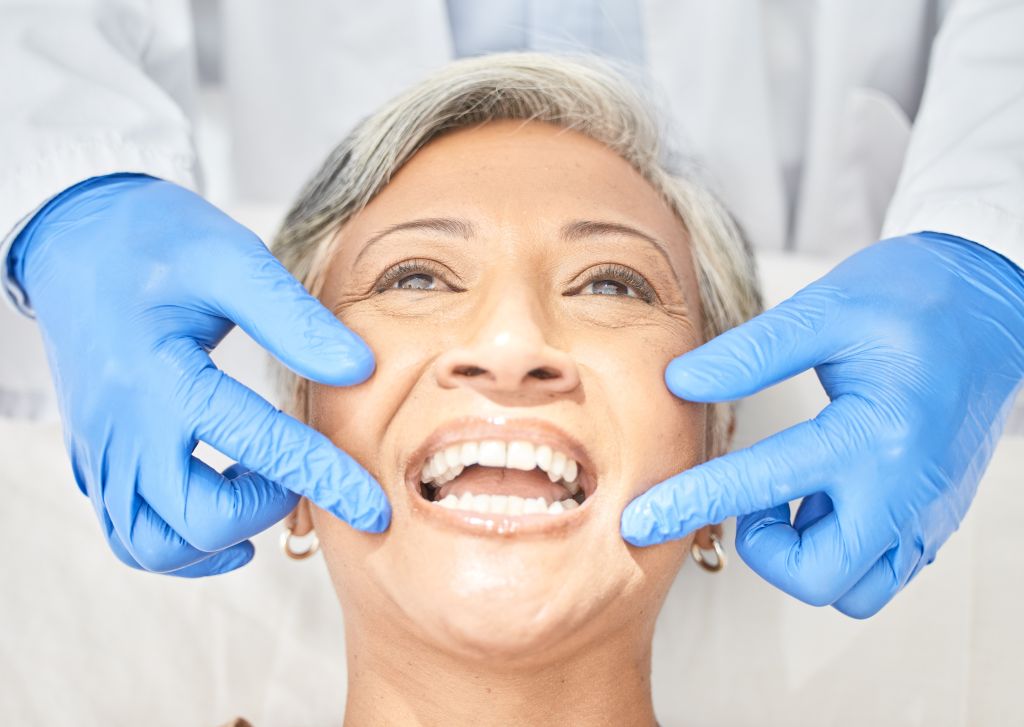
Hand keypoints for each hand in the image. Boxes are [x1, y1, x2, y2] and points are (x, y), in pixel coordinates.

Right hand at [10, 174, 389, 575]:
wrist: (75, 238)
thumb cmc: (154, 240)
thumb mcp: (230, 259)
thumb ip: (293, 318)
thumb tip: (359, 369)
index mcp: (160, 375)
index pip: (258, 445)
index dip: (325, 480)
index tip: (374, 508)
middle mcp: (122, 428)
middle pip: (198, 518)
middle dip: (266, 507)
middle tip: (296, 467)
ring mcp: (101, 451)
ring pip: (155, 545)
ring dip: (219, 537)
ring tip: (261, 492)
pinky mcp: (95, 460)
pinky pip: (129, 534)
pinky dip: (182, 542)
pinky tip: (224, 513)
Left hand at [621, 232, 1023, 616]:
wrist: (991, 304)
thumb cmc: (911, 298)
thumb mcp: (825, 310)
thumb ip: (750, 353)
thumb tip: (678, 383)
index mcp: (873, 433)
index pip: (761, 484)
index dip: (688, 503)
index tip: (637, 522)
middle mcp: (906, 490)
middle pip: (817, 576)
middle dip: (764, 550)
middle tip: (755, 492)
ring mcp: (927, 513)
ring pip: (854, 590)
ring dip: (805, 555)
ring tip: (794, 491)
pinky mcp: (935, 519)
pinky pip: (880, 570)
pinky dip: (840, 549)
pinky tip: (826, 495)